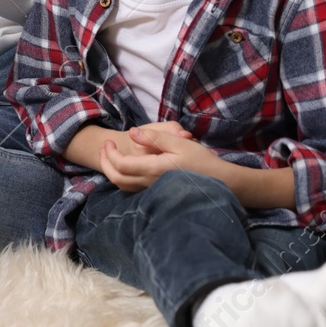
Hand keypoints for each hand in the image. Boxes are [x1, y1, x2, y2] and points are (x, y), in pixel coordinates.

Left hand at [99, 125, 224, 192]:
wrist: (221, 183)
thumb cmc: (201, 161)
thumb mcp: (179, 142)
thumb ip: (154, 137)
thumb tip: (132, 133)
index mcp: (154, 169)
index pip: (121, 165)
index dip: (109, 154)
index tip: (108, 142)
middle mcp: (150, 183)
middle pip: (117, 179)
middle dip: (105, 163)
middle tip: (104, 149)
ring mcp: (153, 190)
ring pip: (123, 186)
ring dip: (112, 172)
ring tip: (110, 157)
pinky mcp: (157, 193)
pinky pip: (132, 189)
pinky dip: (123, 179)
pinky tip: (126, 168)